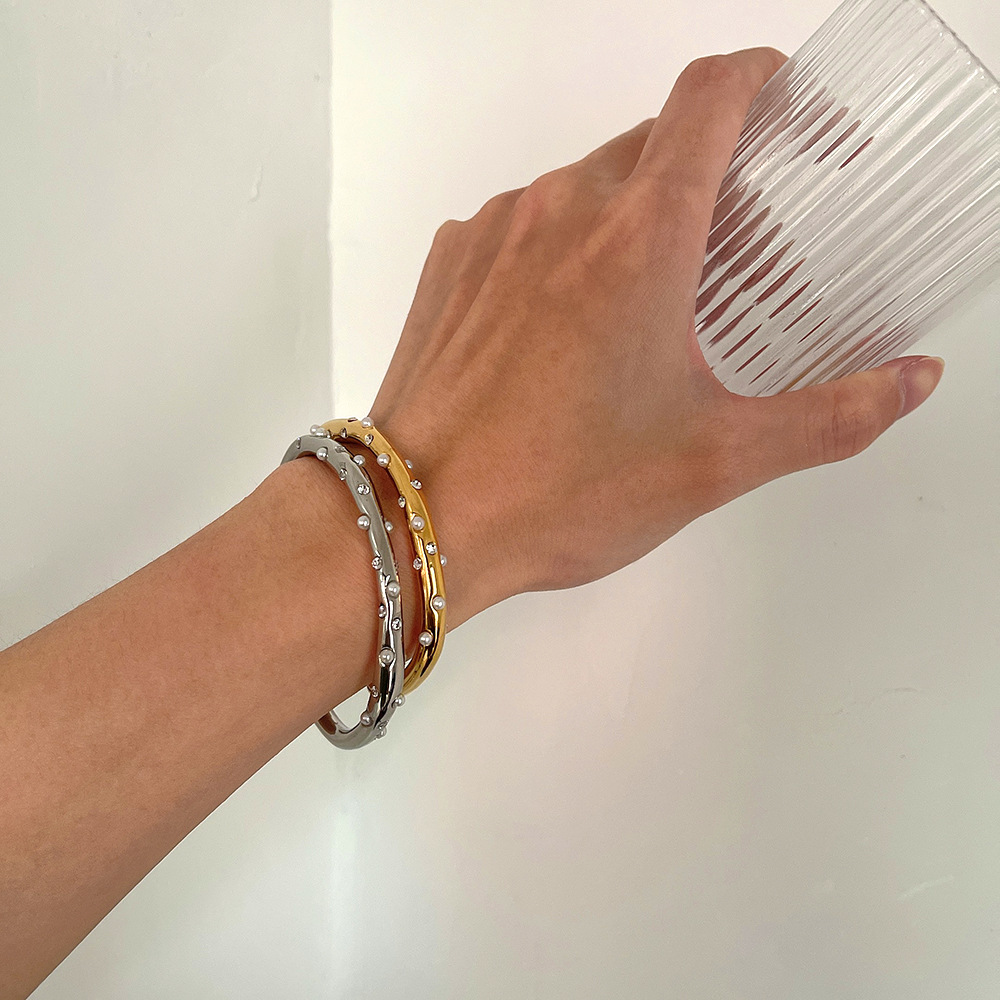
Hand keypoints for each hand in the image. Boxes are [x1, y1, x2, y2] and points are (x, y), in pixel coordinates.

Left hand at [364, 47, 944, 627]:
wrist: (420, 519)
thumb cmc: (558, 490)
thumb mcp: (715, 460)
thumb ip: (829, 415)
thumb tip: (907, 380)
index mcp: (637, 235)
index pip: (713, 97)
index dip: (764, 82)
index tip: (790, 108)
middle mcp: (561, 208)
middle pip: (655, 144)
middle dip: (707, 179)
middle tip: (732, 258)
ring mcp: (494, 231)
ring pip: (586, 186)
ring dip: (632, 220)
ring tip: (647, 306)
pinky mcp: (450, 264)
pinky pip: (525, 224)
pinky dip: (564, 250)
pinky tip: (567, 328)